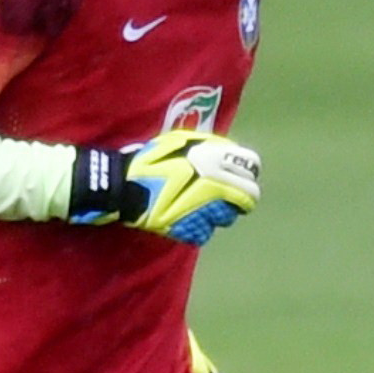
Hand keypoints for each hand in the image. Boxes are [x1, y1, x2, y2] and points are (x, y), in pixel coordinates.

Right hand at [69, 130, 260, 243]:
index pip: (251, 166)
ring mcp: (203, 208)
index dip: (250, 174)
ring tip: (200, 208)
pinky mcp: (189, 229)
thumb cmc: (149, 160)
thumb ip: (208, 146)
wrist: (122, 186)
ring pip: (226, 217)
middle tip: (229, 202)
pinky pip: (205, 232)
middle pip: (247, 197)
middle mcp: (214, 182)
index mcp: (213, 157)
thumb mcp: (180, 141)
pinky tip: (184, 219)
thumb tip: (230, 153)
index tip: (243, 179)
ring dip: (217, 214)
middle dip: (241, 200)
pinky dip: (197, 228)